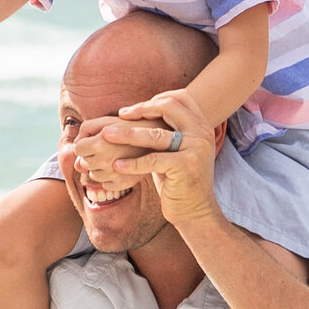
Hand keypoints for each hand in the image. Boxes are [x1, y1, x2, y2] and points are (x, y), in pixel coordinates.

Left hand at [79, 96, 218, 225]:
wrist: (195, 210)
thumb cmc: (179, 179)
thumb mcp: (176, 150)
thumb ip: (167, 131)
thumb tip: (141, 111)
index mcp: (201, 126)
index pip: (179, 98)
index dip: (154, 99)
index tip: (132, 109)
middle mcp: (201, 133)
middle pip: (168, 108)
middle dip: (140, 110)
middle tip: (120, 115)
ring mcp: (195, 149)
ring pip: (156, 135)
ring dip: (128, 134)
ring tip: (106, 135)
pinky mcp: (185, 166)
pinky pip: (153, 160)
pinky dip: (133, 163)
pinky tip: (117, 165)